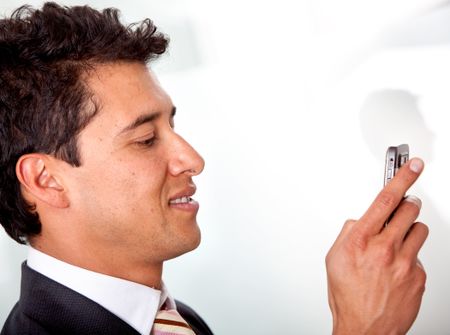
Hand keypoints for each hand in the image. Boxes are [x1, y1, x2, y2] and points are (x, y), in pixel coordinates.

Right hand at [326, 158, 427, 334]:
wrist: (365, 329)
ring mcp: (405, 263)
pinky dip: (409, 256)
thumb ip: (348, 232)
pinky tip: (396, 269)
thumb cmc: (347, 295)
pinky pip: (419, 255)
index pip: (385, 199)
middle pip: (409, 209)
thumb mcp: (334, 258)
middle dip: (406, 204)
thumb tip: (361, 220)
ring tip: (395, 245)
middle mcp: (385, 248)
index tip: (413, 164)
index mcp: (361, 240)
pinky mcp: (419, 276)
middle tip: (401, 209)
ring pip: (418, 229)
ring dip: (408, 231)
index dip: (402, 177)